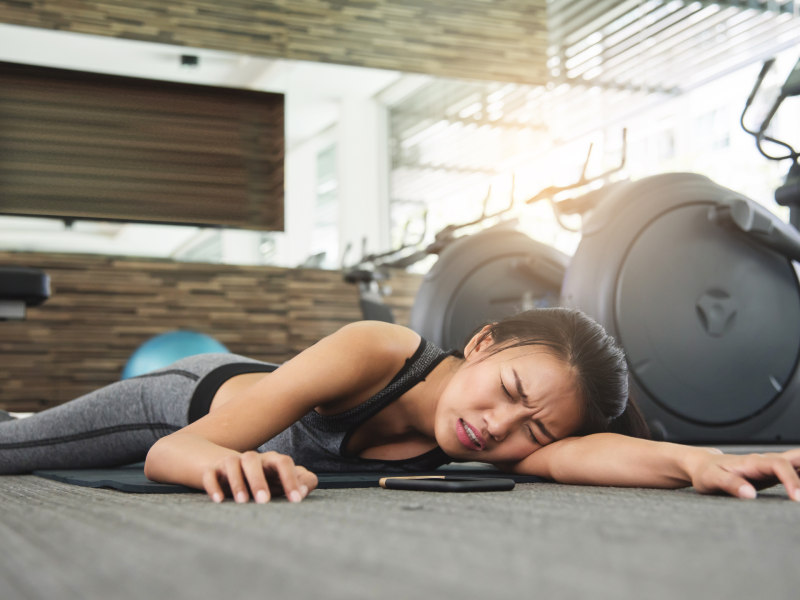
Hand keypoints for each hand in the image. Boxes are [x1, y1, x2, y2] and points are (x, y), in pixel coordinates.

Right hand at [202, 451, 317, 503]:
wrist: (229, 468)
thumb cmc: (265, 479)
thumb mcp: (284, 480)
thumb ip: (302, 482)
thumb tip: (304, 490)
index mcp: (271, 460)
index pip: (283, 462)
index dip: (291, 479)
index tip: (296, 501)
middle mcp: (251, 459)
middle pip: (254, 459)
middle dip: (259, 480)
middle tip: (264, 501)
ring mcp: (231, 462)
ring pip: (232, 463)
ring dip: (237, 482)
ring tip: (242, 502)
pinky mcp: (213, 470)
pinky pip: (210, 474)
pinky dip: (213, 485)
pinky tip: (219, 500)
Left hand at [689, 449, 799, 499]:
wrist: (704, 465)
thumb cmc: (707, 472)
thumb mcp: (711, 479)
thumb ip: (730, 484)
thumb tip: (748, 494)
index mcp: (753, 461)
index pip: (779, 465)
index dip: (792, 480)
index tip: (798, 498)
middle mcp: (766, 461)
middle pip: (797, 458)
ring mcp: (773, 466)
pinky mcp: (776, 473)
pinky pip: (799, 471)